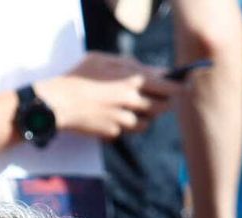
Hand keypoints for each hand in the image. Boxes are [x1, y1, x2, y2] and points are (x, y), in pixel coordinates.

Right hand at [35, 52, 179, 140]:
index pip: (169, 87)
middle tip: (160, 100)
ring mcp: (123, 120)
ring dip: (145, 117)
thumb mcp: (104, 60)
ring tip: (134, 110)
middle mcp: (132, 101)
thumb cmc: (78, 77)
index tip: (183, 87)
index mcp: (132, 80)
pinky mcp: (113, 133)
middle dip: (164, 104)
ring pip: (147, 123)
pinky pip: (127, 131)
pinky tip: (115, 118)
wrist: (57, 104)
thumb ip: (131, 65)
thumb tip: (153, 70)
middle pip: (162, 107)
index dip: (179, 87)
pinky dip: (126, 126)